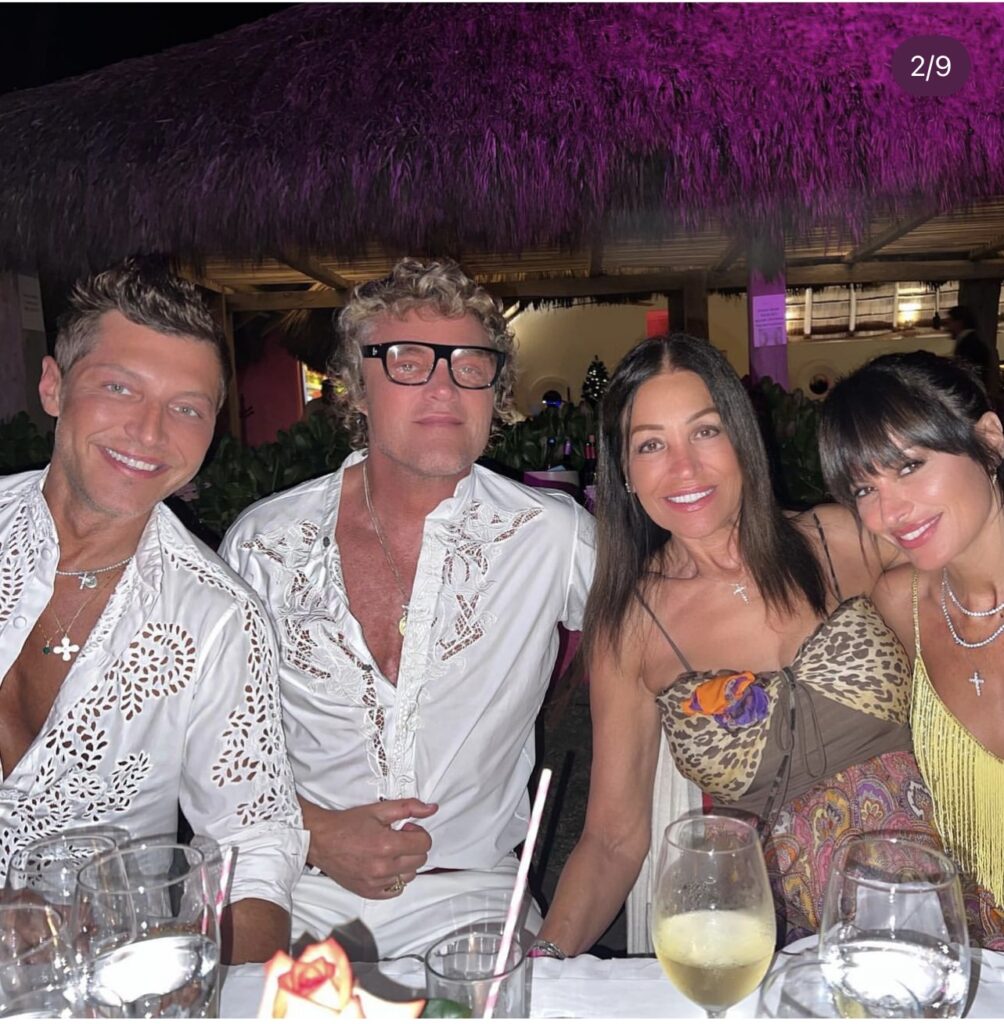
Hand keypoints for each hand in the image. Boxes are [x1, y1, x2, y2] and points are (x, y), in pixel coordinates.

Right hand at [299, 795, 436, 898]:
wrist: (321, 841)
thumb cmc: (348, 824)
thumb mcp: (379, 810)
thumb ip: (408, 808)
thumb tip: (431, 809)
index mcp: (387, 844)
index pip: (424, 844)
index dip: (418, 834)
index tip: (406, 830)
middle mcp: (383, 866)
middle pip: (420, 861)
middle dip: (413, 847)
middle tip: (398, 838)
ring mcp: (376, 882)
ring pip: (409, 876)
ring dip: (405, 864)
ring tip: (389, 852)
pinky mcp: (368, 892)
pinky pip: (395, 890)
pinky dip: (394, 879)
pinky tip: (384, 866)